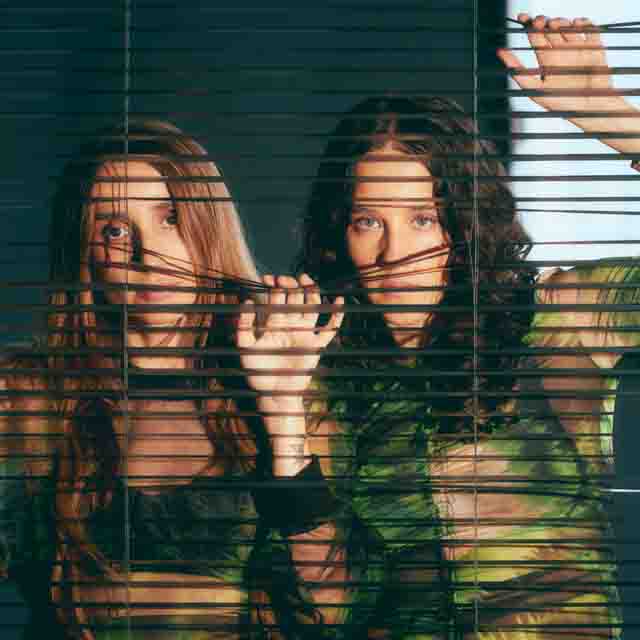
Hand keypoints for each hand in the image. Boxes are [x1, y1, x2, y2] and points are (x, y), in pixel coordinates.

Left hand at [236, 274, 343, 412]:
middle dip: (290, 285)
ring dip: (311, 291)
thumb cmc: (257, 372)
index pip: (275, 299)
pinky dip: (336, 316)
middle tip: (284, 279)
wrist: (274, 393)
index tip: (268, 278)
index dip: (272, 287)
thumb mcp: (245, 347)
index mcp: (274, 323)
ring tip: (307, 280)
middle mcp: (290, 325)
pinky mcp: (316, 346)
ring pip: (312, 307)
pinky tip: (338, 300)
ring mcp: (305, 334)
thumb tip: (246, 301)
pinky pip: (329, 329)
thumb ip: (243, 326)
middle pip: (294, 298)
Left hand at [498, 14, 625, 113]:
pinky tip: (575, 25)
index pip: (534, 36)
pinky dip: (583, 22)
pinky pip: (590, 28)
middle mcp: (561, 51)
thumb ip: (519, 72)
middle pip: (549, 28)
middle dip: (542, 21)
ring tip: (553, 25)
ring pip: (567, 25)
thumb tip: (500, 52)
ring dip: (559, 21)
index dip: (527, 24)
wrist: (589, 110)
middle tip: (538, 22)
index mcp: (546, 59)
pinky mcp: (594, 46)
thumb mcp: (535, 90)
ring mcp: (578, 47)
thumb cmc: (562, 104)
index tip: (521, 17)